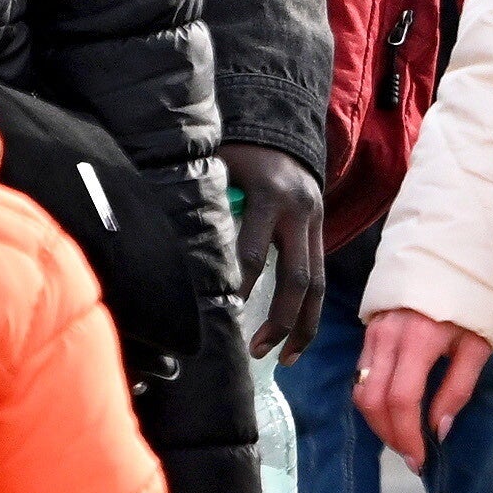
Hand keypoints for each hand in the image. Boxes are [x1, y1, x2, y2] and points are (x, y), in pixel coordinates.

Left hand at [221, 142, 329, 359]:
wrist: (281, 132)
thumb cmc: (237, 152)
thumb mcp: (216, 165)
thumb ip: (203, 200)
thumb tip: (171, 244)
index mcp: (269, 195)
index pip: (254, 252)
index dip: (239, 287)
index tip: (223, 315)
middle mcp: (299, 213)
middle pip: (296, 279)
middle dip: (279, 321)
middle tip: (255, 351)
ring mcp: (315, 225)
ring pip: (317, 286)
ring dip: (302, 327)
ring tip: (284, 360)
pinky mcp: (320, 235)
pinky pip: (319, 281)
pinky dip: (309, 314)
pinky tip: (296, 343)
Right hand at [349, 304, 492, 463]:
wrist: (449, 259)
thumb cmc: (470, 304)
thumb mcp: (477, 346)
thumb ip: (458, 389)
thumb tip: (438, 430)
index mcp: (419, 340)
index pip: (401, 400)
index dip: (407, 435)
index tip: (420, 459)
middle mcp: (387, 338)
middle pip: (372, 400)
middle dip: (388, 434)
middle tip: (410, 454)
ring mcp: (372, 334)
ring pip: (360, 390)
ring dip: (377, 421)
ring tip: (402, 437)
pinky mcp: (367, 333)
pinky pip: (361, 375)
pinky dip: (373, 400)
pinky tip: (393, 411)